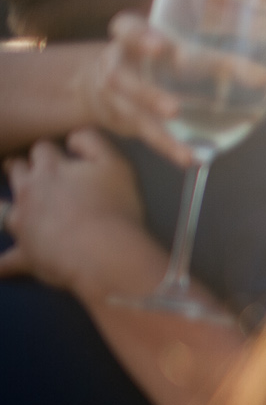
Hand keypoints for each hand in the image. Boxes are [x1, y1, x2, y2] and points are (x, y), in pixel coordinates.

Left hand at [0, 130, 150, 291]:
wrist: (104, 252)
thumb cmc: (115, 207)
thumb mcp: (115, 164)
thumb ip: (92, 141)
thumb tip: (72, 138)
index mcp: (50, 168)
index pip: (43, 149)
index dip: (51, 152)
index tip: (61, 156)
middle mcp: (28, 191)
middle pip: (17, 171)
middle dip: (23, 169)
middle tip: (33, 175)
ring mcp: (22, 223)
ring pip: (3, 209)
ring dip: (7, 206)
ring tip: (12, 209)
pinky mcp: (25, 254)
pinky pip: (5, 262)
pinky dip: (2, 265)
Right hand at [75, 12, 192, 165]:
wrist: (103, 81)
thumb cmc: (155, 58)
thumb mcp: (174, 45)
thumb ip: (218, 55)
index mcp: (129, 38)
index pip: (126, 30)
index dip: (139, 37)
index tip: (158, 46)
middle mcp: (117, 65)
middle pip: (124, 78)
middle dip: (147, 95)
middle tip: (173, 109)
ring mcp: (116, 95)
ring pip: (134, 114)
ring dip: (160, 134)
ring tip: (186, 152)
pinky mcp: (124, 119)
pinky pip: (146, 135)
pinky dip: (170, 148)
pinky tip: (191, 159)